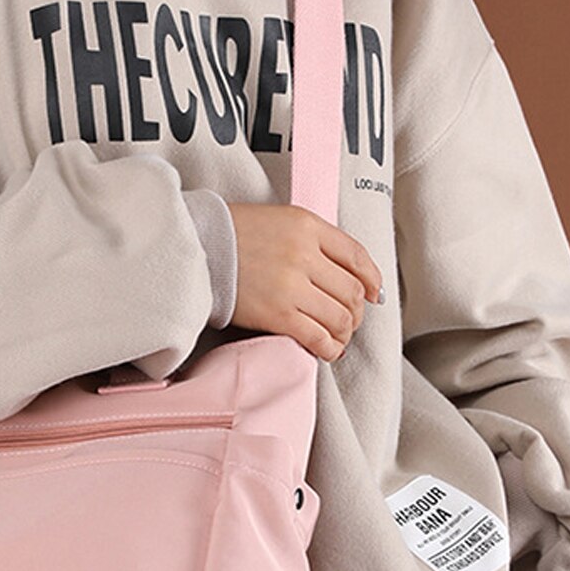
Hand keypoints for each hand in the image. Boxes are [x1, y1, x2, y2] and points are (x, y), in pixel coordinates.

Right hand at [225, 202, 383, 361]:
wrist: (196, 249)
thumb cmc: (233, 235)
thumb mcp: (280, 220)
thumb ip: (313, 240)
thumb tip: (350, 275)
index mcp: (308, 226)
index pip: (357, 256)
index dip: (371, 279)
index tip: (373, 294)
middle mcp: (305, 254)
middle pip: (352, 291)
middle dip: (356, 311)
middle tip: (349, 320)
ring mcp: (291, 286)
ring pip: (340, 317)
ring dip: (344, 332)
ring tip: (337, 337)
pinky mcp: (277, 314)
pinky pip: (317, 337)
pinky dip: (329, 348)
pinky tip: (327, 350)